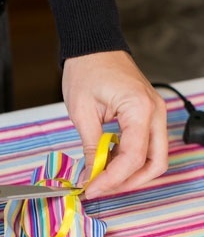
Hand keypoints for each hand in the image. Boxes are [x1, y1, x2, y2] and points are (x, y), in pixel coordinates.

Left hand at [62, 50, 167, 198]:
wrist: (93, 47)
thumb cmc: (86, 70)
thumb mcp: (81, 111)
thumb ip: (89, 146)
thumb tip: (90, 173)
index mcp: (140, 109)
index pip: (132, 157)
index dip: (111, 179)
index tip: (91, 189)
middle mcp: (155, 112)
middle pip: (154, 163)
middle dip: (128, 182)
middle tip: (100, 189)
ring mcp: (155, 113)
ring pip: (154, 157)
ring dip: (129, 173)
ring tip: (101, 178)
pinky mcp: (148, 115)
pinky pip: (146, 145)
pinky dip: (129, 159)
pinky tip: (106, 162)